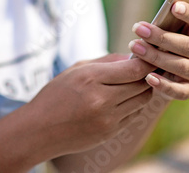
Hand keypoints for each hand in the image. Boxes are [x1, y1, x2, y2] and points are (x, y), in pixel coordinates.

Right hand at [27, 54, 155, 155]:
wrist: (39, 130)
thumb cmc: (56, 95)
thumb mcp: (77, 69)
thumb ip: (106, 61)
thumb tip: (132, 56)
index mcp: (92, 78)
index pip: (134, 69)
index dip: (147, 61)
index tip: (150, 55)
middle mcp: (102, 99)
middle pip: (142, 84)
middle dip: (148, 74)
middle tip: (149, 67)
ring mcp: (107, 119)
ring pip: (142, 100)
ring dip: (143, 89)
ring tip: (136, 82)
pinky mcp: (110, 133)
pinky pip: (133, 115)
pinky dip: (134, 105)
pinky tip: (125, 98)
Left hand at [128, 1, 188, 100]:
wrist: (166, 71)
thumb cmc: (167, 41)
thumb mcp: (170, 28)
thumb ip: (169, 18)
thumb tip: (170, 4)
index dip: (188, 13)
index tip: (174, 6)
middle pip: (186, 45)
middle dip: (160, 37)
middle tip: (138, 29)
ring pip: (181, 65)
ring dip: (156, 57)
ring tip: (135, 47)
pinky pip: (178, 90)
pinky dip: (163, 84)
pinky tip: (148, 77)